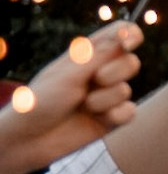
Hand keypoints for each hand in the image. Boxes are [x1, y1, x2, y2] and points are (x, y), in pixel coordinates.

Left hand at [0, 25, 142, 173]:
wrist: (30, 139)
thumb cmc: (41, 101)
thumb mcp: (68, 75)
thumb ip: (98, 55)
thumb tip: (124, 34)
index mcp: (86, 55)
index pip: (118, 34)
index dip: (130, 34)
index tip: (127, 43)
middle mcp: (99, 73)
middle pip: (130, 62)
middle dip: (116, 72)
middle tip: (96, 80)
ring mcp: (106, 97)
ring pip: (126, 90)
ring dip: (105, 99)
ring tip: (84, 106)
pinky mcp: (111, 119)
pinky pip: (129, 112)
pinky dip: (116, 116)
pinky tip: (99, 119)